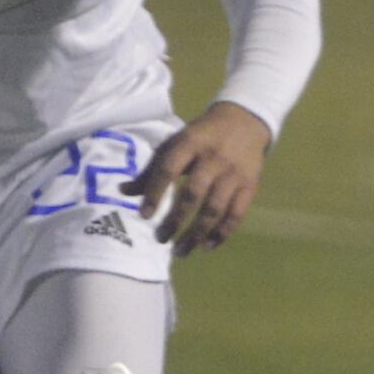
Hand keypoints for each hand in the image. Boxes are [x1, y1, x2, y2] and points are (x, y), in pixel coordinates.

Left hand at [134, 105, 273, 255]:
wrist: (245, 122)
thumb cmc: (201, 137)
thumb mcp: (175, 144)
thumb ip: (151, 170)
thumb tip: (123, 192)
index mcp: (189, 144)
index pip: (168, 171)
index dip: (155, 194)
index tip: (144, 216)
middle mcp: (213, 159)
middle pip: (193, 195)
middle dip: (175, 220)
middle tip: (161, 239)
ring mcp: (234, 174)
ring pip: (215, 209)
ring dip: (197, 233)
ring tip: (181, 250)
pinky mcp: (250, 185)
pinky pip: (236, 214)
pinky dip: (222, 232)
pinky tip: (207, 246)